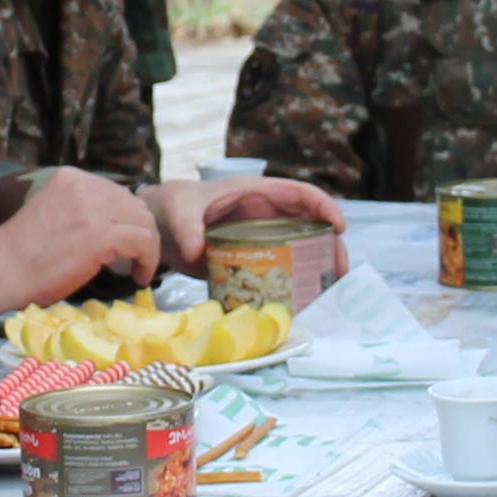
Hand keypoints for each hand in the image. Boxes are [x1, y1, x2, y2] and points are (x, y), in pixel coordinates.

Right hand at [0, 167, 164, 318]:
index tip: (126, 244)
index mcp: (71, 177)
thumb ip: (81, 209)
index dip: (126, 220)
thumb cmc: (20, 254)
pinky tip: (138, 277)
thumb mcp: (53, 214)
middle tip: (137, 258)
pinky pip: (144, 242)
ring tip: (139, 268)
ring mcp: (94, 207)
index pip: (116, 192)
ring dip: (147, 247)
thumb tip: (114, 225)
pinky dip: (147, 261)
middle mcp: (85, 184)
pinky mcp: (102, 233)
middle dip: (141, 232)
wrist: (0, 270)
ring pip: (144, 221)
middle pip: (135, 204)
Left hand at [131, 175, 342, 273]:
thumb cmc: (172, 206)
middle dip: (329, 246)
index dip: (323, 206)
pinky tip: (301, 303)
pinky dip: (292, 284)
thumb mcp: (178, 211)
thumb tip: (196, 251)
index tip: (337, 227)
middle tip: (339, 272)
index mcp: (255, 194)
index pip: (300, 193)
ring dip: (317, 269)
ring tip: (328, 291)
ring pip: (299, 250)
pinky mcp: (251, 261)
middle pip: (309, 226)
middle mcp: (265, 216)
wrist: (157, 226)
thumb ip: (187, 227)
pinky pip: (279, 270)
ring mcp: (260, 239)